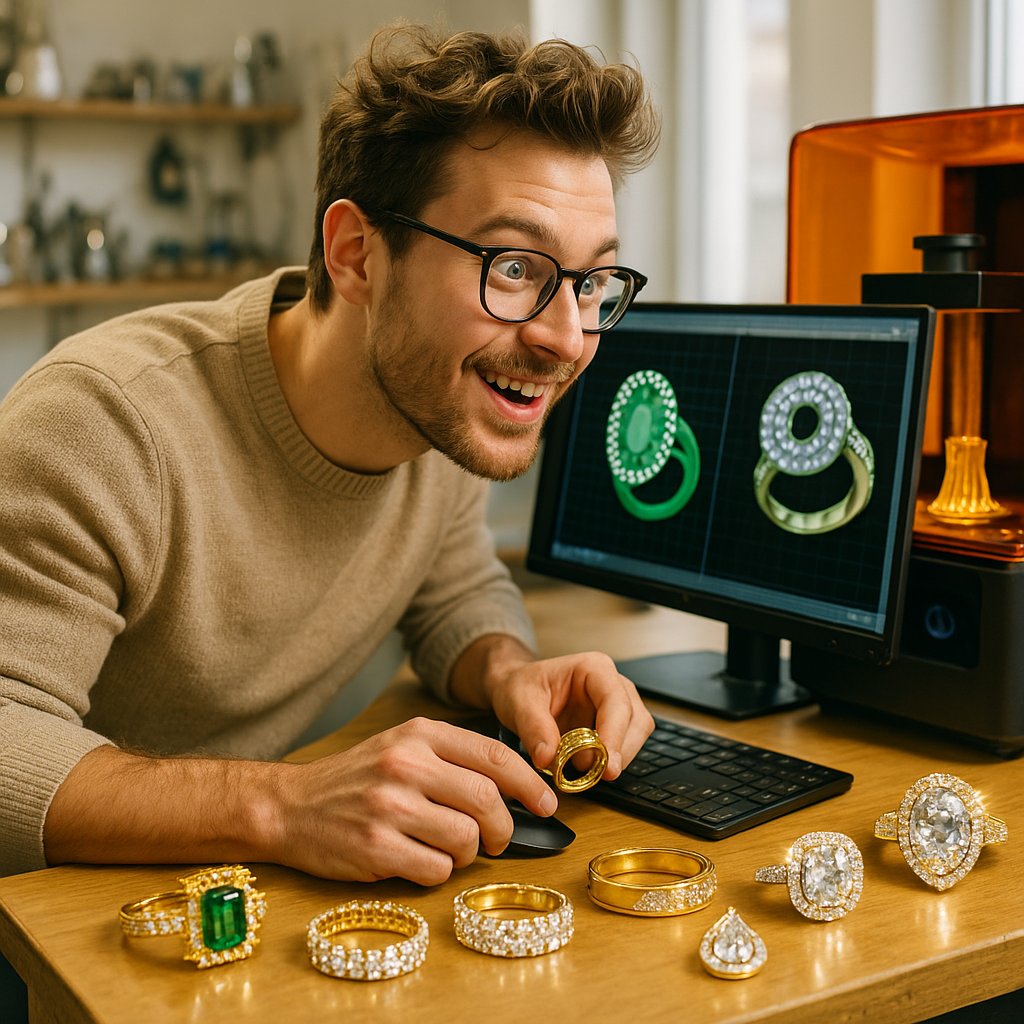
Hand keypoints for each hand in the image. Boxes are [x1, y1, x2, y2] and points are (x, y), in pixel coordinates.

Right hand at [275, 717, 556, 884]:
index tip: (547, 803)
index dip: (530, 783)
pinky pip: (436, 870)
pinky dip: (439, 873)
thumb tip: (515, 786)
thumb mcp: (402, 748)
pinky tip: (420, 862)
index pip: (494, 756)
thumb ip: (452, 758)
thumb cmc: (355, 780)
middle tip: (499, 840)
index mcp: (418, 734)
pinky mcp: (375, 848)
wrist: (288, 806)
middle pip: (487, 800)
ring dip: (469, 853)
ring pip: (466, 839)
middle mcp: (406, 765)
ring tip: (451, 850)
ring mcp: (389, 806)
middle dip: (504, 827)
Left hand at [463, 640, 653, 781]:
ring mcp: (617, 707)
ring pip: (635, 737)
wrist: (517, 690)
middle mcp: (613, 685)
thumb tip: (548, 758)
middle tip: (594, 775)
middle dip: (619, 751)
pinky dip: (607, 763)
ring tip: (581, 770)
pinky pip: (622, 748)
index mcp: (594, 669)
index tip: (607, 764)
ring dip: (614, 760)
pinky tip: (584, 768)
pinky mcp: (613, 728)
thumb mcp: (519, 702)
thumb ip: (533, 728)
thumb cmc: (522, 687)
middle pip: (635, 721)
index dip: (615, 734)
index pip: (616, 701)